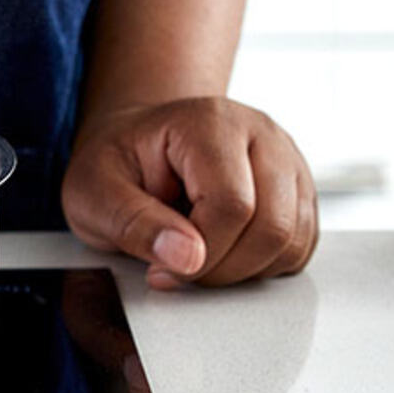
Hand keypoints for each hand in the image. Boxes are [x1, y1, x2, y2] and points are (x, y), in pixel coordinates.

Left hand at [61, 97, 317, 288]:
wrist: (136, 145)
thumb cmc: (117, 163)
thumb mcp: (94, 190)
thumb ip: (132, 221)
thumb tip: (186, 257)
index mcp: (209, 122)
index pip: (232, 205)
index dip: (200, 254)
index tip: (161, 268)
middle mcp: (260, 135)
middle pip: (273, 226)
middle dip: (223, 268)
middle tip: (177, 270)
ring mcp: (286, 162)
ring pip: (293, 241)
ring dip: (243, 270)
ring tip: (194, 256)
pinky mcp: (296, 192)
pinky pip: (300, 247)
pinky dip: (262, 266)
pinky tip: (220, 253)